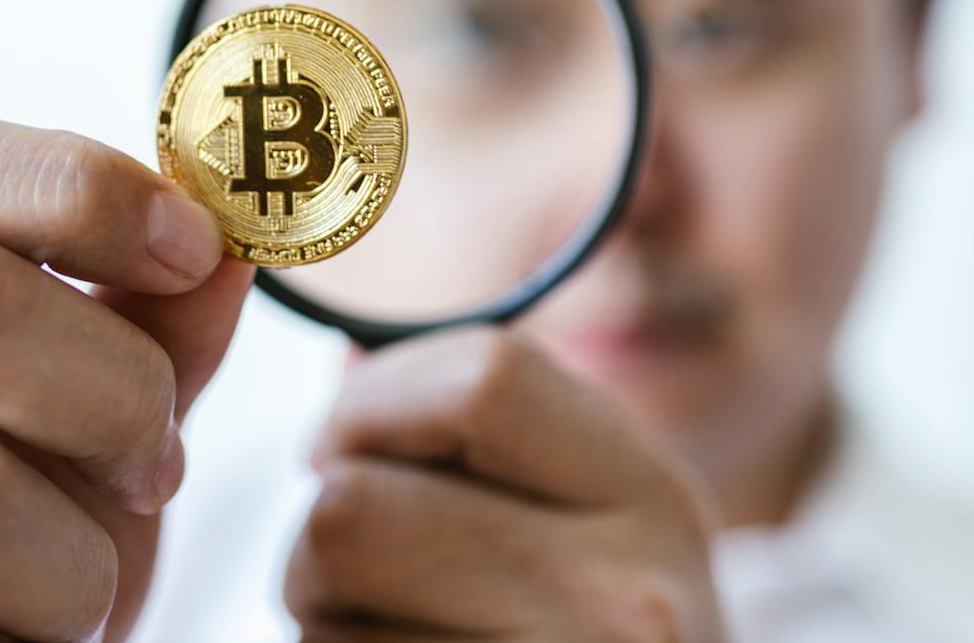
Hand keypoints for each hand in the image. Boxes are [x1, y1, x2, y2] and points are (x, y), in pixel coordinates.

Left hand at [287, 327, 726, 642]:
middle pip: (352, 509)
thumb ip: (481, 422)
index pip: (482, 377)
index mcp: (656, 500)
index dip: (374, 400)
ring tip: (398, 636)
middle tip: (356, 572)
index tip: (346, 440)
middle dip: (321, 534)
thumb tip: (345, 359)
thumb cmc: (588, 627)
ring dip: (320, 623)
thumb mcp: (589, 513)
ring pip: (317, 613)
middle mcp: (630, 607)